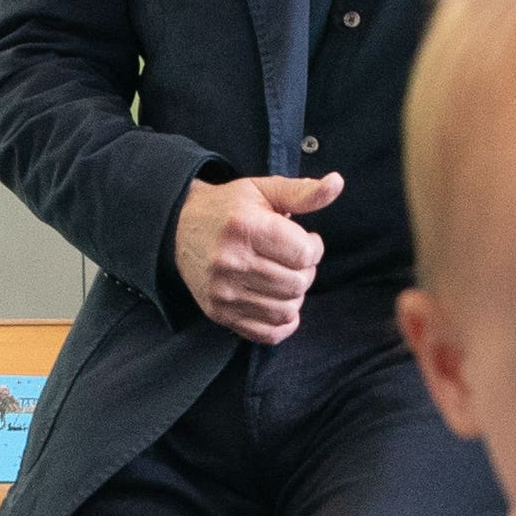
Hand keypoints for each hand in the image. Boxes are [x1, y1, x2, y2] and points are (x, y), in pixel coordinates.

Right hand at [173, 172, 342, 343]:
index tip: (303, 240)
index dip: (313, 247)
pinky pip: (268, 333)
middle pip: (298, 283)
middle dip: (305, 271)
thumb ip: (303, 192)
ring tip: (284, 277)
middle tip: (293, 260)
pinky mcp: (219, 313)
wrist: (177, 229)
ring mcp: (223, 292)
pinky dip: (282, 322)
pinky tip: (278, 302)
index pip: (304, 253)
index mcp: (245, 228)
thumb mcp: (263, 191)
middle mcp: (231, 262)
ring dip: (295, 296)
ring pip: (286, 310)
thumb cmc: (228, 208)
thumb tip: (337, 182)